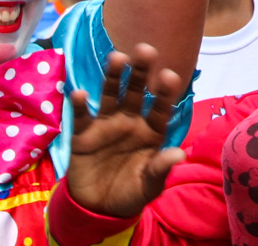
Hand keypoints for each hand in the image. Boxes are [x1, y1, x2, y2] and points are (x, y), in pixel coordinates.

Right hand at [65, 44, 186, 218]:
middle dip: (141, 71)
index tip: (170, 75)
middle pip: (137, 91)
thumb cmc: (131, 192)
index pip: (161, 107)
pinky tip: (79, 93)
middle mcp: (131, 120)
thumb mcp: (148, 185)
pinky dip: (79, 106)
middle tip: (146, 49)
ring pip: (111, 95)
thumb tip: (179, 155)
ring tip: (117, 58)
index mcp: (151, 130)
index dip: (165, 92)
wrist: (99, 208)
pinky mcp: (84, 134)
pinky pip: (82, 117)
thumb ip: (160, 169)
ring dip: (113, 77)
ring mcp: (107, 124)